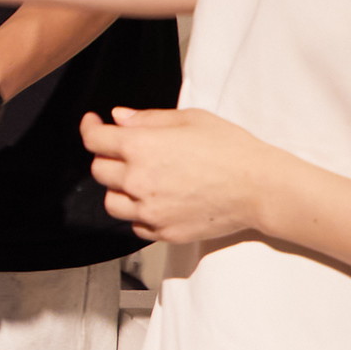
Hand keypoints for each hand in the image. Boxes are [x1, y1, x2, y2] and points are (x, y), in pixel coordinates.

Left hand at [79, 107, 284, 242]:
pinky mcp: (164, 232)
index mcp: (141, 148)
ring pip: (111, 203)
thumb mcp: (190, 119)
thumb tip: (119, 118)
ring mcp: (149, 211)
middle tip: (126, 152)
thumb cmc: (231, 149)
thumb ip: (148, 119)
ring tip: (141, 180)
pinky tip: (157, 201)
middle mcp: (138, 181)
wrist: (260, 187)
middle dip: (108, 158)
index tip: (94, 123)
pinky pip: (135, 224)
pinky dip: (139, 213)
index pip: (94, 140)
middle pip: (99, 171)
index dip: (90, 127)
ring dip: (118, 189)